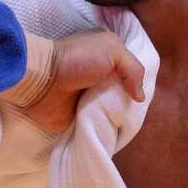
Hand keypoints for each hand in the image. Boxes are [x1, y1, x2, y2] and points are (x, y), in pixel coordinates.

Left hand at [9, 29, 144, 133]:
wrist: (43, 80)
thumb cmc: (76, 59)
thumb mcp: (112, 49)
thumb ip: (133, 68)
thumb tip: (140, 97)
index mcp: (108, 65)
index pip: (130, 78)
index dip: (139, 87)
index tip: (144, 97)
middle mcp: (101, 84)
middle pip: (124, 100)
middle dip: (130, 109)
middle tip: (137, 117)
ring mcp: (91, 104)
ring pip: (114, 118)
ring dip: (119, 123)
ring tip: (127, 130)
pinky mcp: (81, 122)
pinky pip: (99, 131)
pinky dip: (105, 134)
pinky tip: (114, 139)